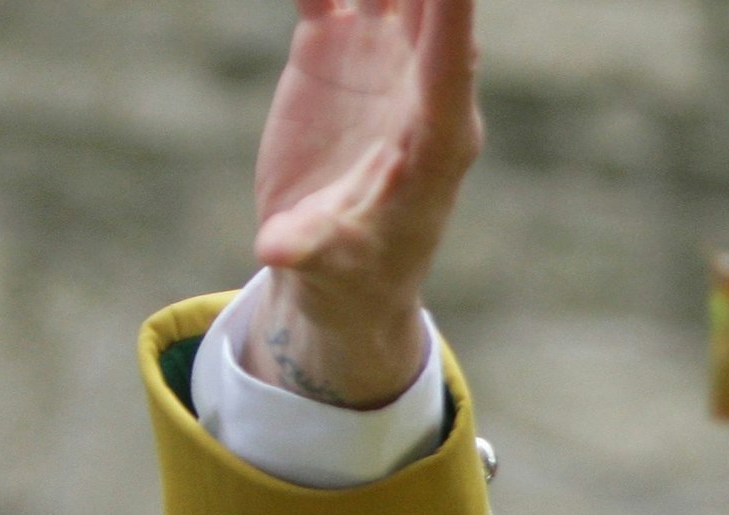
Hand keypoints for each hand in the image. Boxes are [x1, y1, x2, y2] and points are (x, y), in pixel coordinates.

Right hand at [242, 0, 481, 407]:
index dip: (453, 15)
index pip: (452, 63)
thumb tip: (275, 251)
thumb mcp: (331, 267)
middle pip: (433, 7)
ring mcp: (379, 63)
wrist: (333, 264)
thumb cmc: (353, 273)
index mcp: (439, 139)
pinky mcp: (336, 53)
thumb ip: (307, 248)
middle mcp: (418, 88)